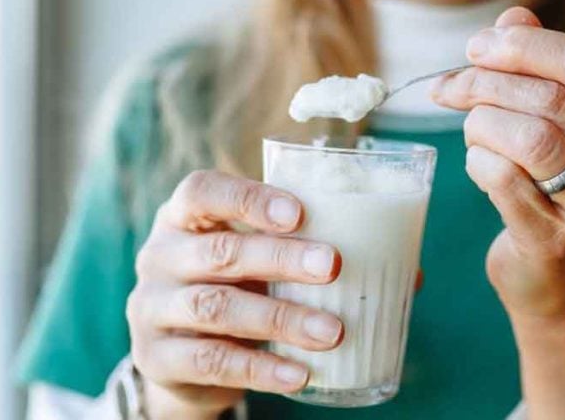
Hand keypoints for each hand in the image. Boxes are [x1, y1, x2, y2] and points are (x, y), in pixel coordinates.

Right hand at [127, 170, 342, 418]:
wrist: (181, 357)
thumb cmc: (234, 286)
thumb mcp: (257, 260)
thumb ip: (312, 253)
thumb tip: (412, 274)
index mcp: (183, 217)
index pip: (202, 191)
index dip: (248, 199)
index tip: (298, 212)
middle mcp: (160, 256)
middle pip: (219, 251)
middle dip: (280, 258)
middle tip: (332, 266)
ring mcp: (152, 308)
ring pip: (217, 308)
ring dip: (279, 318)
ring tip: (331, 331)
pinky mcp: (156, 358)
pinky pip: (210, 361)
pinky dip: (259, 369)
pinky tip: (299, 374)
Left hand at [431, 7, 564, 320]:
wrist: (558, 281)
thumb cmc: (555, 189)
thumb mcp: (560, 126)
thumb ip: (541, 68)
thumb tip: (514, 16)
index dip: (525, 47)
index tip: (477, 46)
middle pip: (552, 100)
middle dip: (487, 82)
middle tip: (451, 86)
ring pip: (529, 138)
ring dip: (482, 123)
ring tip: (471, 130)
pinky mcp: (557, 245)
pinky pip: (504, 180)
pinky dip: (478, 161)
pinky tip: (478, 163)